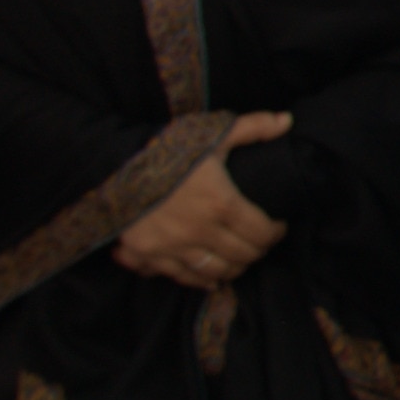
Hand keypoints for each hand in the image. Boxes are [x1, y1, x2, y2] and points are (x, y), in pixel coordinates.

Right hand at [113, 112, 292, 284]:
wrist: (112, 162)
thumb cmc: (167, 147)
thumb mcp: (212, 133)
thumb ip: (253, 128)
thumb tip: (286, 120)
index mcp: (221, 203)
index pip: (262, 232)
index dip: (275, 232)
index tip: (277, 226)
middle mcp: (199, 231)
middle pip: (243, 256)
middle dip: (258, 250)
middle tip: (260, 241)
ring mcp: (172, 246)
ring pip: (216, 271)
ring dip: (233, 267)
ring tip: (239, 257)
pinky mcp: (147, 255)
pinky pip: (182, 277)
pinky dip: (200, 279)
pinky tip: (211, 276)